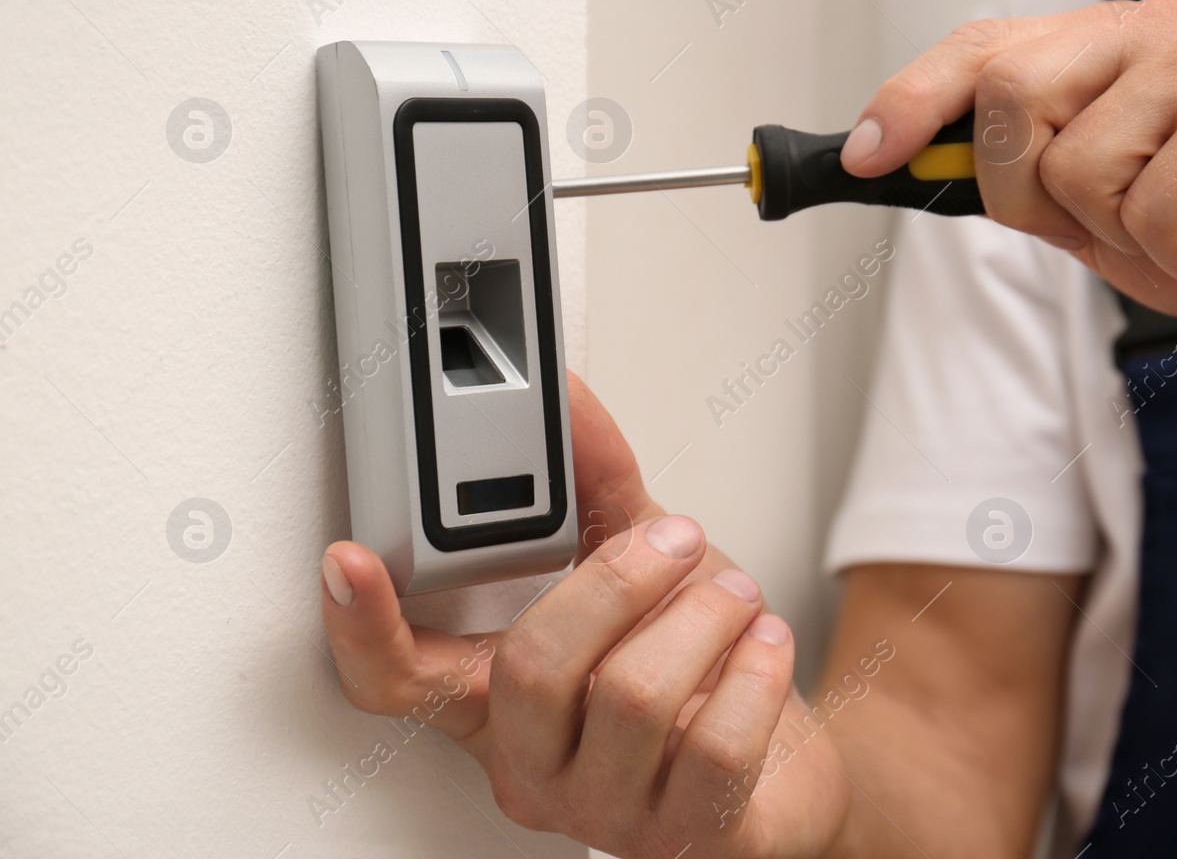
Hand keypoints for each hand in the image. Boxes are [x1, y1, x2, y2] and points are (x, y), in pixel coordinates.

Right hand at [319, 372, 848, 857]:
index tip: (348, 558)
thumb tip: (566, 401)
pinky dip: (754, 674)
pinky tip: (762, 647)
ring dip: (702, 618)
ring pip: (634, 699)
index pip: (399, 680)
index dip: (362, 625)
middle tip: (673, 541)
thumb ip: (598, 488)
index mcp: (499, 701)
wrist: (787, 769)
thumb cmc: (697, 673)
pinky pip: (716, 747)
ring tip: (734, 594)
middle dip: (617, 582)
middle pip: (533, 669)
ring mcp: (607, 812)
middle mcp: (537, 766)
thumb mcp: (641, 570)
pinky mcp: (691, 838)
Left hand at [840, 0, 1176, 327]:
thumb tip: (909, 163)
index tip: (860, 155)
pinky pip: (1149, 209)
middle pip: (1007, 99)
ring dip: (1119, 236)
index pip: (982, 50)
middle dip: (1027, 193)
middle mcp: (1147, 34)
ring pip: (1074, 168)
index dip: (910, 99)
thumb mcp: (1099, 211)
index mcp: (1105, 48)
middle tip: (1102, 222)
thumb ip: (1022, 180)